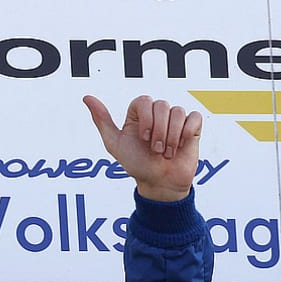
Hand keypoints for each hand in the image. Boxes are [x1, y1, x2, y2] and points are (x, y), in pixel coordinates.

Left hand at [83, 95, 201, 201]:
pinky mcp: (192, 127)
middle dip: (158, 131)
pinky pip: (194, 117)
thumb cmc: (136, 164)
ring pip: (177, 112)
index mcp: (139, 115)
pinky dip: (186, 134)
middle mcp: (157, 114)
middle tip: (154, 149)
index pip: (143, 100)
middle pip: (161, 105)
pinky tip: (180, 146)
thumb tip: (87, 98)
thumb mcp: (114, 143)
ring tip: (166, 152)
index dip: (145, 118)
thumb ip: (102, 120)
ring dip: (171, 136)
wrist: (158, 183)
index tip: (142, 138)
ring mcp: (175, 120)